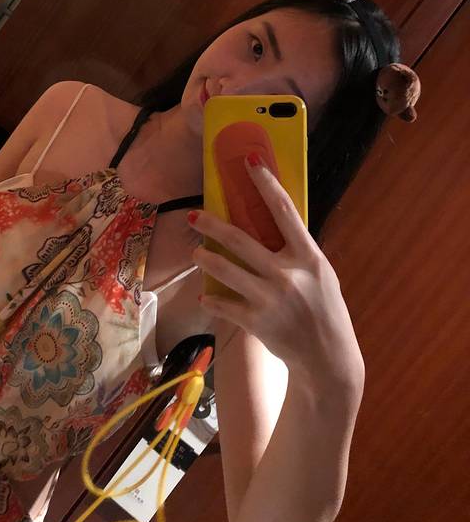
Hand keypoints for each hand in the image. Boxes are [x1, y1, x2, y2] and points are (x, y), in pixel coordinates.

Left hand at [190, 157, 365, 393]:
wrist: (328, 360)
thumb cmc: (324, 311)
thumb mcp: (321, 275)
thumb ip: (297, 252)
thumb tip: (269, 224)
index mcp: (309, 257)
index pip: (285, 210)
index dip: (266, 183)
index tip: (249, 161)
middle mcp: (288, 274)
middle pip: (241, 240)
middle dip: (212, 225)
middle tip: (193, 216)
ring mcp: (270, 299)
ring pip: (225, 270)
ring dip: (205, 259)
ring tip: (197, 253)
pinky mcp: (256, 322)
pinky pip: (223, 304)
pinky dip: (212, 299)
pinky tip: (206, 296)